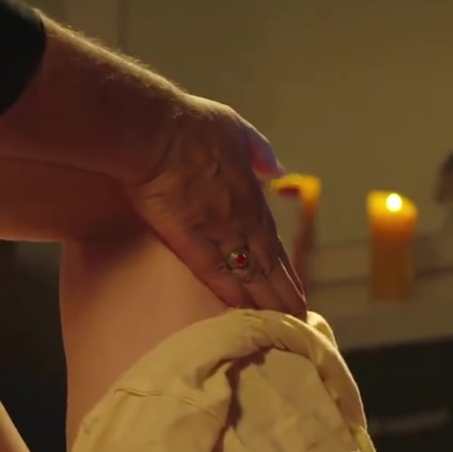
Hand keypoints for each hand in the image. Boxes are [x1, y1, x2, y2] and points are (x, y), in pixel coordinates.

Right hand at [125, 95, 306, 315]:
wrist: (155, 131)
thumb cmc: (192, 125)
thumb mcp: (234, 127)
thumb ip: (257, 150)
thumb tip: (276, 168)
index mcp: (251, 195)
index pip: (272, 241)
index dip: (285, 268)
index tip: (295, 289)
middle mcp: (240, 218)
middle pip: (266, 264)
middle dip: (282, 293)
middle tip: (297, 319)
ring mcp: (216, 231)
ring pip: (247, 274)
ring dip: (264, 302)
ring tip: (279, 326)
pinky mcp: (187, 239)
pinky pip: (213, 274)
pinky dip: (229, 293)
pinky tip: (240, 311)